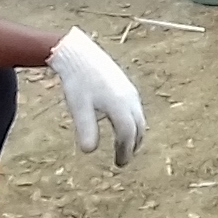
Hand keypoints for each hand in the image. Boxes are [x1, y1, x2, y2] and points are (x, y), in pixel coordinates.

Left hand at [48, 28, 143, 166]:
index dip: (124, 152)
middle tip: (122, 160)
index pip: (127, 135)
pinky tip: (119, 125)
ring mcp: (130, 92)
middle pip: (138, 128)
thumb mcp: (79, 107)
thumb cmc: (78, 81)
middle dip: (132, 146)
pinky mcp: (126, 86)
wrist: (80, 54)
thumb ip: (86, 129)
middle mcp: (130, 99)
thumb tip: (88, 151)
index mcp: (120, 106)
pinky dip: (132, 123)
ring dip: (134, 135)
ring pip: (138, 119)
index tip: (118, 164)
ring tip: (123, 147)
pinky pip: (135, 110)